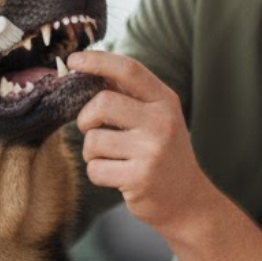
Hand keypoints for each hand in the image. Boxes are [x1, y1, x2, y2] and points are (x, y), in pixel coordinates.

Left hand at [68, 51, 211, 236]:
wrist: (188, 200)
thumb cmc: (163, 155)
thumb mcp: (155, 119)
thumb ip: (129, 97)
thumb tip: (89, 72)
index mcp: (165, 101)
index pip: (129, 70)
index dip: (97, 60)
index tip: (73, 60)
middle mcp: (161, 122)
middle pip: (102, 103)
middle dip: (86, 117)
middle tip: (92, 129)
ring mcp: (152, 151)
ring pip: (93, 140)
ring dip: (92, 152)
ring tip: (112, 159)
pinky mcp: (140, 178)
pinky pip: (95, 169)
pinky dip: (98, 174)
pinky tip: (117, 177)